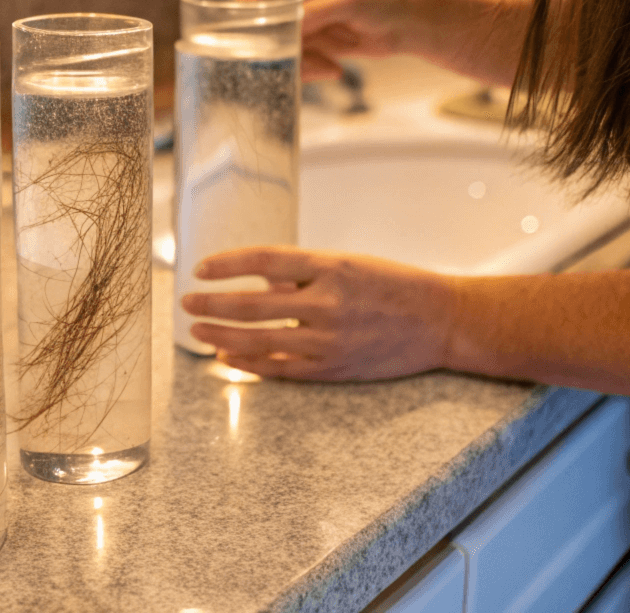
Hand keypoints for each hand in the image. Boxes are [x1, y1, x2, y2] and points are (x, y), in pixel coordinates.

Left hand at [180, 246, 453, 380]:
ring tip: (198, 330)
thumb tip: (258, 279)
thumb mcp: (348, 263)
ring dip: (222, 334)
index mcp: (330, 266)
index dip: (227, 264)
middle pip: (253, 303)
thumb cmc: (393, 285)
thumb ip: (302, 271)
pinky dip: (249, 362)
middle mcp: (327, 302)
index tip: (200, 267)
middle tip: (188, 301)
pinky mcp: (333, 368)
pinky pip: (280, 368)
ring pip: (260, 339)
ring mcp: (329, 339)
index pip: (264, 260)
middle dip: (214, 303)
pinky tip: (227, 355)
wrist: (441, 321)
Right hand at [259, 0, 412, 78]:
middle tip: (297, 59)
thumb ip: (314, 12)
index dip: (258, 11)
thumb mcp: (348, 1)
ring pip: (284, 47)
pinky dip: (312, 69)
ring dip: (303, 61)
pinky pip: (300, 60)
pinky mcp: (316, 44)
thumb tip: (284, 26)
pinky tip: (334, 69)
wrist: (410, 24)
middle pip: (270, 23)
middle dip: (282, 46)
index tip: (262, 33)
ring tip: (329, 67)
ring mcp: (306, 23)